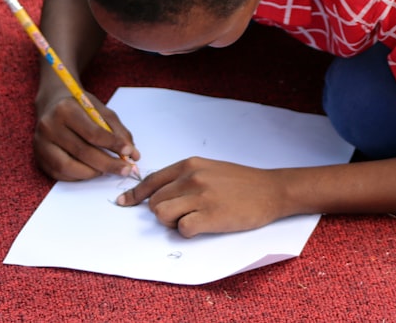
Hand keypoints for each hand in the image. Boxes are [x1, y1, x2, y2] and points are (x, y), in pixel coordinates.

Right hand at [33, 90, 139, 180]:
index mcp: (65, 109)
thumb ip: (118, 131)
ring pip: (68, 166)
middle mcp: (49, 126)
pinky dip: (78, 176)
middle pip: (82, 152)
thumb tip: (133, 155)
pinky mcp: (38, 157)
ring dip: (93, 172)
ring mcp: (40, 143)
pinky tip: (92, 171)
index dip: (113, 145)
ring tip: (108, 170)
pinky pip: (59, 174)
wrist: (52, 104)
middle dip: (108, 164)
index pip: (92, 133)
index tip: (129, 152)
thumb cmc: (79, 107)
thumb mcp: (101, 110)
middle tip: (126, 170)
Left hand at [116, 157, 287, 236]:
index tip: (123, 202)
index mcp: (191, 164)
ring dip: (171, 222)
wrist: (271, 190)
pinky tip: (203, 226)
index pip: (152, 180)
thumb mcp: (211, 169)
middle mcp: (192, 178)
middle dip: (162, 212)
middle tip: (182, 214)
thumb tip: (161, 192)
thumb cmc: (242, 181)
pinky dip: (188, 231)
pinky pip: (182, 229)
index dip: (134, 194)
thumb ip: (186, 177)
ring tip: (190, 220)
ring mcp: (200, 197)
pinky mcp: (210, 216)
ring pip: (161, 214)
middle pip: (154, 201)